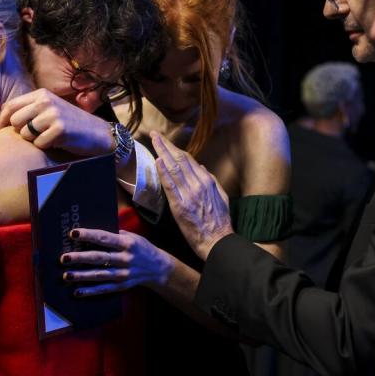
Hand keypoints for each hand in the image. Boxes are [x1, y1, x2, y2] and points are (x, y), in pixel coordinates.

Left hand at [0, 89, 112, 155]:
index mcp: (41, 94)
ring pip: (25, 134)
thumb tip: (1, 121)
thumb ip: (29, 110)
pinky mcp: (60, 129)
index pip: (9, 106)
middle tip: (34, 138)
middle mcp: (45, 101)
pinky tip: (58, 143)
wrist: (98, 134)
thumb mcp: (49, 110)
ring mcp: (53, 114)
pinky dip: (45, 148)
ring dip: (34, 141)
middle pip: (15, 121)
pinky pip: (39, 144)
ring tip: (49, 138)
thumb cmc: (69, 125)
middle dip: (21, 133)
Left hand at [61, 229, 174, 294]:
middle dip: (80, 258)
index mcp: (127, 243)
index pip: (105, 238)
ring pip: (99, 275)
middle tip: (64, 258)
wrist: (158, 268)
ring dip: (81, 276)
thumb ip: (114, 234)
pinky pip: (103, 289)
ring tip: (66, 275)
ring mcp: (123, 274)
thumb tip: (91, 231)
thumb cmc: (141, 248)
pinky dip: (90, 291)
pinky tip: (76, 291)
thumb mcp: (132, 237)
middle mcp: (125, 259)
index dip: (89, 235)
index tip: (73, 233)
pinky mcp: (121, 286)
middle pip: (99, 258)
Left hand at [152, 131, 233, 259]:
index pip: (189, 160)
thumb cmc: (220, 222)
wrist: (217, 240)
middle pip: (180, 159)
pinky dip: (164, 172)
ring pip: (174, 168)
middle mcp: (198, 184)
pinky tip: (157, 161)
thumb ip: (211, 181)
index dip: (175, 149)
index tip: (165, 141)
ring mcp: (189, 194)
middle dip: (166, 145)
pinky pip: (170, 185)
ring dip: (162, 152)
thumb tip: (201, 167)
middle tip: (155, 134)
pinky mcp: (180, 205)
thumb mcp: (221, 197)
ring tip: (153, 141)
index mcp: (207, 181)